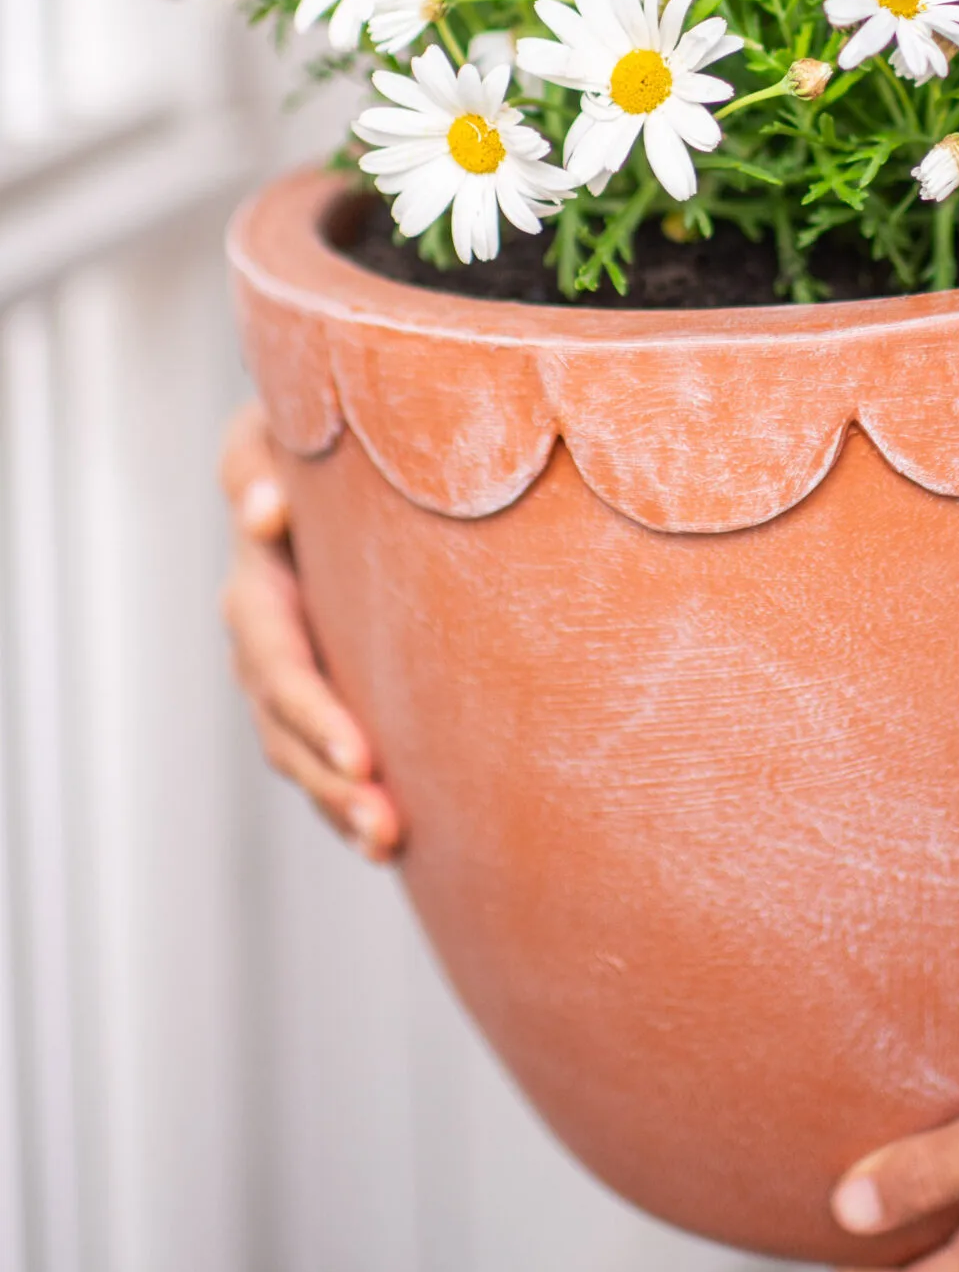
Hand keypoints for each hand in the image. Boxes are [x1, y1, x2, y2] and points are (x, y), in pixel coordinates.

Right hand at [219, 402, 402, 860]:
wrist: (329, 460)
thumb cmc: (307, 437)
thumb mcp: (271, 429)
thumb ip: (255, 457)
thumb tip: (263, 511)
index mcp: (258, 583)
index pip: (276, 658)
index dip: (312, 710)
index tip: (360, 755)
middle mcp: (263, 638)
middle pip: (285, 726)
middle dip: (330, 775)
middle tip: (383, 816)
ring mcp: (285, 674)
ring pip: (300, 755)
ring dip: (340, 804)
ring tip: (389, 840)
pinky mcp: (319, 693)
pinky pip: (323, 760)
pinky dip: (349, 804)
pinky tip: (390, 842)